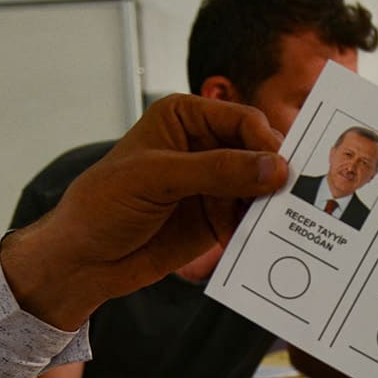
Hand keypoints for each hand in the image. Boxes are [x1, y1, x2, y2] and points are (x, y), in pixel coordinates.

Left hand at [0, 95, 288, 329]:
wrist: (83, 260)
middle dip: (275, 176)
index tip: (282, 171)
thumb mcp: (155, 178)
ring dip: (271, 207)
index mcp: (185, 118)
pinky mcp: (217, 219)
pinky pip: (251, 219)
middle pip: (259, 153)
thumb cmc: (103, 204)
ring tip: (284, 226)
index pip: (242, 121)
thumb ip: (215, 171)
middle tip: (295, 200)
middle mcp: (204, 146)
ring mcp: (213, 184)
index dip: (265, 143)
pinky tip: (265, 243)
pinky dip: (260, 230)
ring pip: (260, 188)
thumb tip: (274, 168)